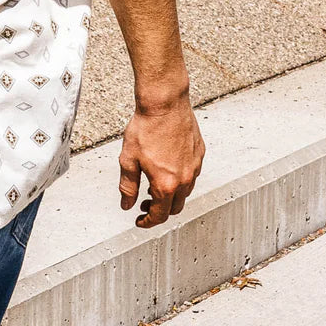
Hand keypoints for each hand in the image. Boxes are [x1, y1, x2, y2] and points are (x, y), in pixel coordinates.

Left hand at [118, 92, 204, 228]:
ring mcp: (195, 166)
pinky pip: (192, 174)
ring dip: (170, 195)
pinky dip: (180, 179)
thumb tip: (126, 205)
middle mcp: (185, 179)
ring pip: (185, 192)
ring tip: (154, 185)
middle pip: (175, 208)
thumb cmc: (146, 128)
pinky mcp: (199, 153)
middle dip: (159, 210)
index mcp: (166, 184)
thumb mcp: (128, 160)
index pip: (159, 215)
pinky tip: (167, 169)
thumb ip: (128, 186)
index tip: (139, 221)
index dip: (147, 222)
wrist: (164, 104)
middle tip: (144, 204)